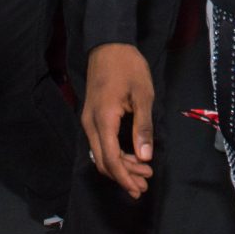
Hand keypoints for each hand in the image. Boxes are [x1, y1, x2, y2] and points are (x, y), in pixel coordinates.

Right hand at [82, 44, 154, 199]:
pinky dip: (115, 154)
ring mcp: (88, 120)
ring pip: (100, 154)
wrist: (108, 44)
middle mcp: (90, 123)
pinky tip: (130, 156)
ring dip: (120, 167)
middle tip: (145, 183)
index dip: (125, 178)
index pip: (111, 159)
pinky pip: (100, 143)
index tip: (140, 189)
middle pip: (103, 161)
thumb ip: (143, 127)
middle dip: (124, 176)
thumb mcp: (143, 95)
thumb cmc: (128, 67)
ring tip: (143, 173)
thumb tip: (145, 157)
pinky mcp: (91, 116)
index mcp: (103, 119)